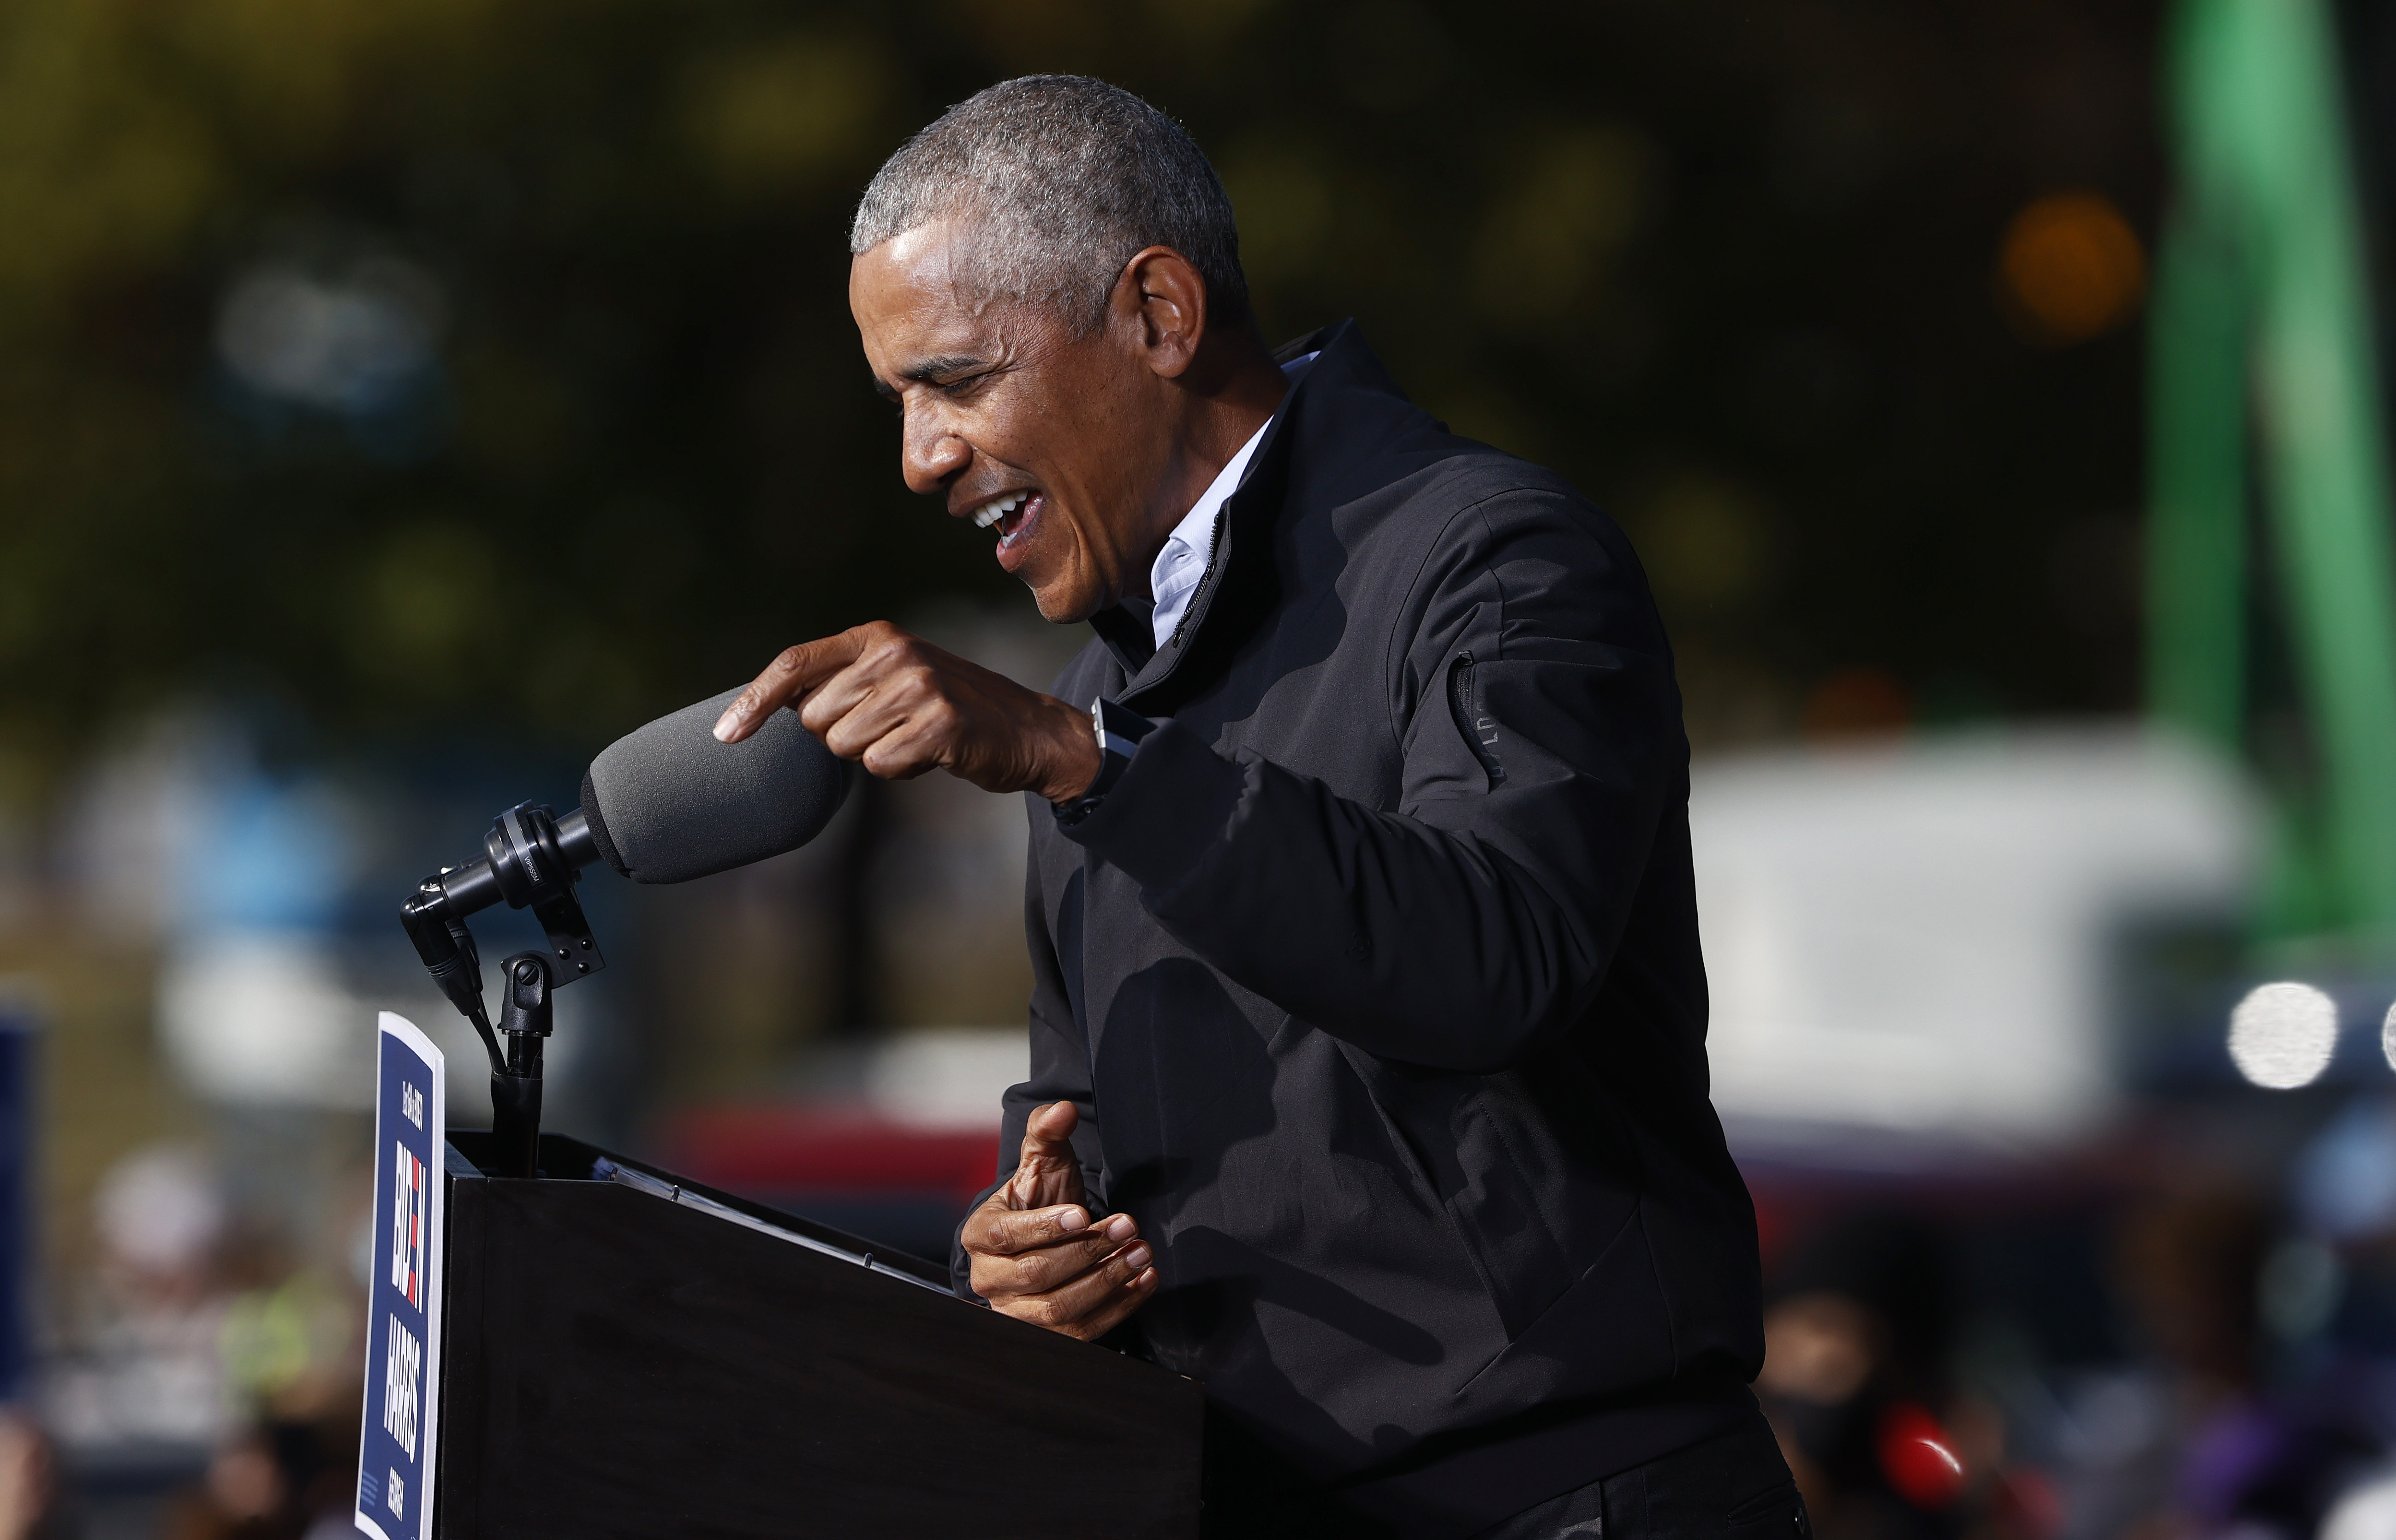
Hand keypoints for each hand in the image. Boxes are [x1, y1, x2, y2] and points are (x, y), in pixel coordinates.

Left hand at [714, 622, 1102, 803]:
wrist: (1027, 729)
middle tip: (889, 727)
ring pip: (843, 746)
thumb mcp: (895, 676)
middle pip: (813, 717)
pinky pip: (880, 765)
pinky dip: (900, 769)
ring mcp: (919, 686)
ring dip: (874, 754)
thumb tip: (769, 704)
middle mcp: (894, 653)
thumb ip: (842, 681)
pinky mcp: (940, 723)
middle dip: (840, 735)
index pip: (795, 663)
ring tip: (914, 737)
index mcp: (877, 636)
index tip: (725, 735)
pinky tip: (931, 753)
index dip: (754, 700)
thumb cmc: (949, 709)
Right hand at [960, 1101, 1157, 1339]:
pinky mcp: (1047, 1336)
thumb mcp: (1041, 1164)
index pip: (1005, 1236)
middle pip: (1036, 1274)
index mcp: (980, 1235)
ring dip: (1106, 1281)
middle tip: (1127, 1226)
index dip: (1044, 1227)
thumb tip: (1063, 1109)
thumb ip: (1047, 1133)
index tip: (1082, 1213)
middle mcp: (990, 1280)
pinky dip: (1118, 1307)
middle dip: (1086, 1250)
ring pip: (1059, 1309)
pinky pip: (1082, 1332)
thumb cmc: (1039, 1201)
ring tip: (1140, 1252)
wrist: (1043, 1243)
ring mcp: (1016, 1314)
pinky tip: (1144, 1280)